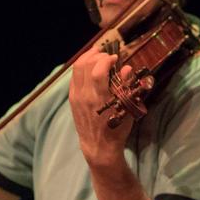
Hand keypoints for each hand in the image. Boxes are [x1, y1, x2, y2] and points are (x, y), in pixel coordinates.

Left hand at [69, 49, 134, 168]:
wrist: (98, 146)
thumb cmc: (116, 129)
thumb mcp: (126, 109)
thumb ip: (126, 87)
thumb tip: (127, 68)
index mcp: (99, 98)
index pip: (98, 70)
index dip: (107, 59)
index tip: (116, 58)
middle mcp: (85, 95)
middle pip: (85, 65)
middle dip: (96, 55)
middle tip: (107, 54)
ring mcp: (76, 96)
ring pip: (76, 69)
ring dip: (86, 58)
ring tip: (96, 53)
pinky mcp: (72, 99)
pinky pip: (74, 77)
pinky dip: (81, 67)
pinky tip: (89, 65)